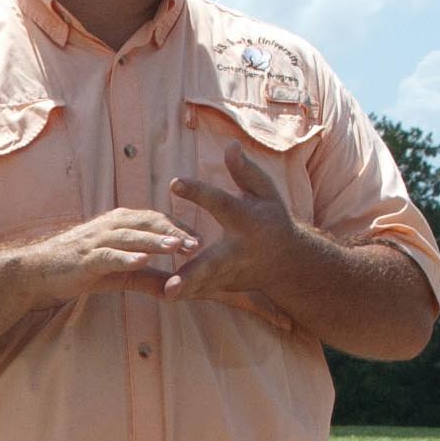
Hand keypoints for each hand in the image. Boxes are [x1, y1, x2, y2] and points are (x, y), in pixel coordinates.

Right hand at [20, 208, 196, 304]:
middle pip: (148, 224)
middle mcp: (110, 226)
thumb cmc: (79, 269)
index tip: (200, 240)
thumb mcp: (119, 274)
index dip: (178, 228)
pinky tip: (142, 261)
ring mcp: (97, 240)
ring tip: (177, 248)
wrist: (37, 272)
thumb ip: (147, 278)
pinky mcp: (85, 258)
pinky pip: (108, 256)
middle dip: (173, 232)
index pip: (155, 220)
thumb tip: (176, 290)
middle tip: (198, 243)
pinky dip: (125, 257)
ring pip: (131, 237)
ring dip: (155, 242)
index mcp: (120, 224)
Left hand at [164, 141, 311, 303]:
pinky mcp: (220, 287)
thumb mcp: (265, 191)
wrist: (287, 261)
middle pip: (211, 264)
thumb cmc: (272, 218)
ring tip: (161, 294)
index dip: (198, 193)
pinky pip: (196, 291)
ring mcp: (228, 274)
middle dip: (192, 275)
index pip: (220, 204)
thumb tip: (230, 145)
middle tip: (171, 286)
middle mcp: (236, 251)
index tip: (173, 183)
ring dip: (181, 290)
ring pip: (201, 284)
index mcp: (246, 221)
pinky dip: (178, 295)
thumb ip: (245, 171)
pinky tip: (152, 295)